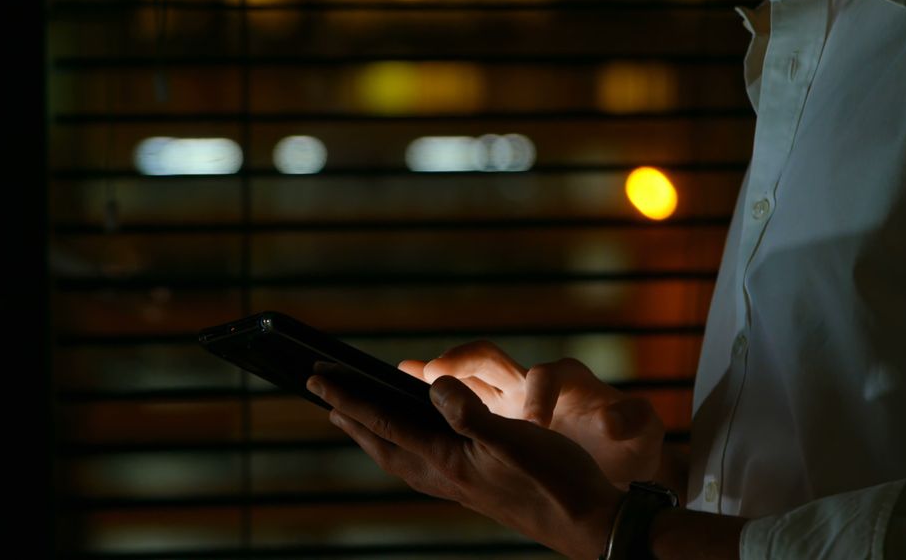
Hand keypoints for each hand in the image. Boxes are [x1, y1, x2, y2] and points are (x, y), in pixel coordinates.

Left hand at [307, 372, 623, 559]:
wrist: (588, 525)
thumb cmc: (556, 481)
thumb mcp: (514, 436)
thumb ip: (468, 412)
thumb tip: (431, 385)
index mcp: (446, 460)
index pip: (384, 423)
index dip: (349, 399)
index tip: (317, 380)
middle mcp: (445, 476)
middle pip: (384, 446)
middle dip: (353, 420)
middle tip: (326, 399)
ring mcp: (460, 486)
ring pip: (402, 459)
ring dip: (376, 437)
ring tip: (360, 421)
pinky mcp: (477, 489)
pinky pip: (425, 466)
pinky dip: (407, 449)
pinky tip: (420, 446)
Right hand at [399, 341, 664, 485]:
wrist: (619, 463)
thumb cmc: (632, 443)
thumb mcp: (641, 432)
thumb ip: (631, 420)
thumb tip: (615, 421)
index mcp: (566, 381)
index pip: (544, 375)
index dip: (539, 395)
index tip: (538, 424)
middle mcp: (531, 384)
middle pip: (490, 360)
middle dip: (463, 361)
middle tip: (433, 370)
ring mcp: (510, 400)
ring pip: (468, 378)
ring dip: (437, 375)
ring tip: (404, 372)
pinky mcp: (497, 420)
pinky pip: (460, 402)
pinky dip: (433, 395)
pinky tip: (404, 389)